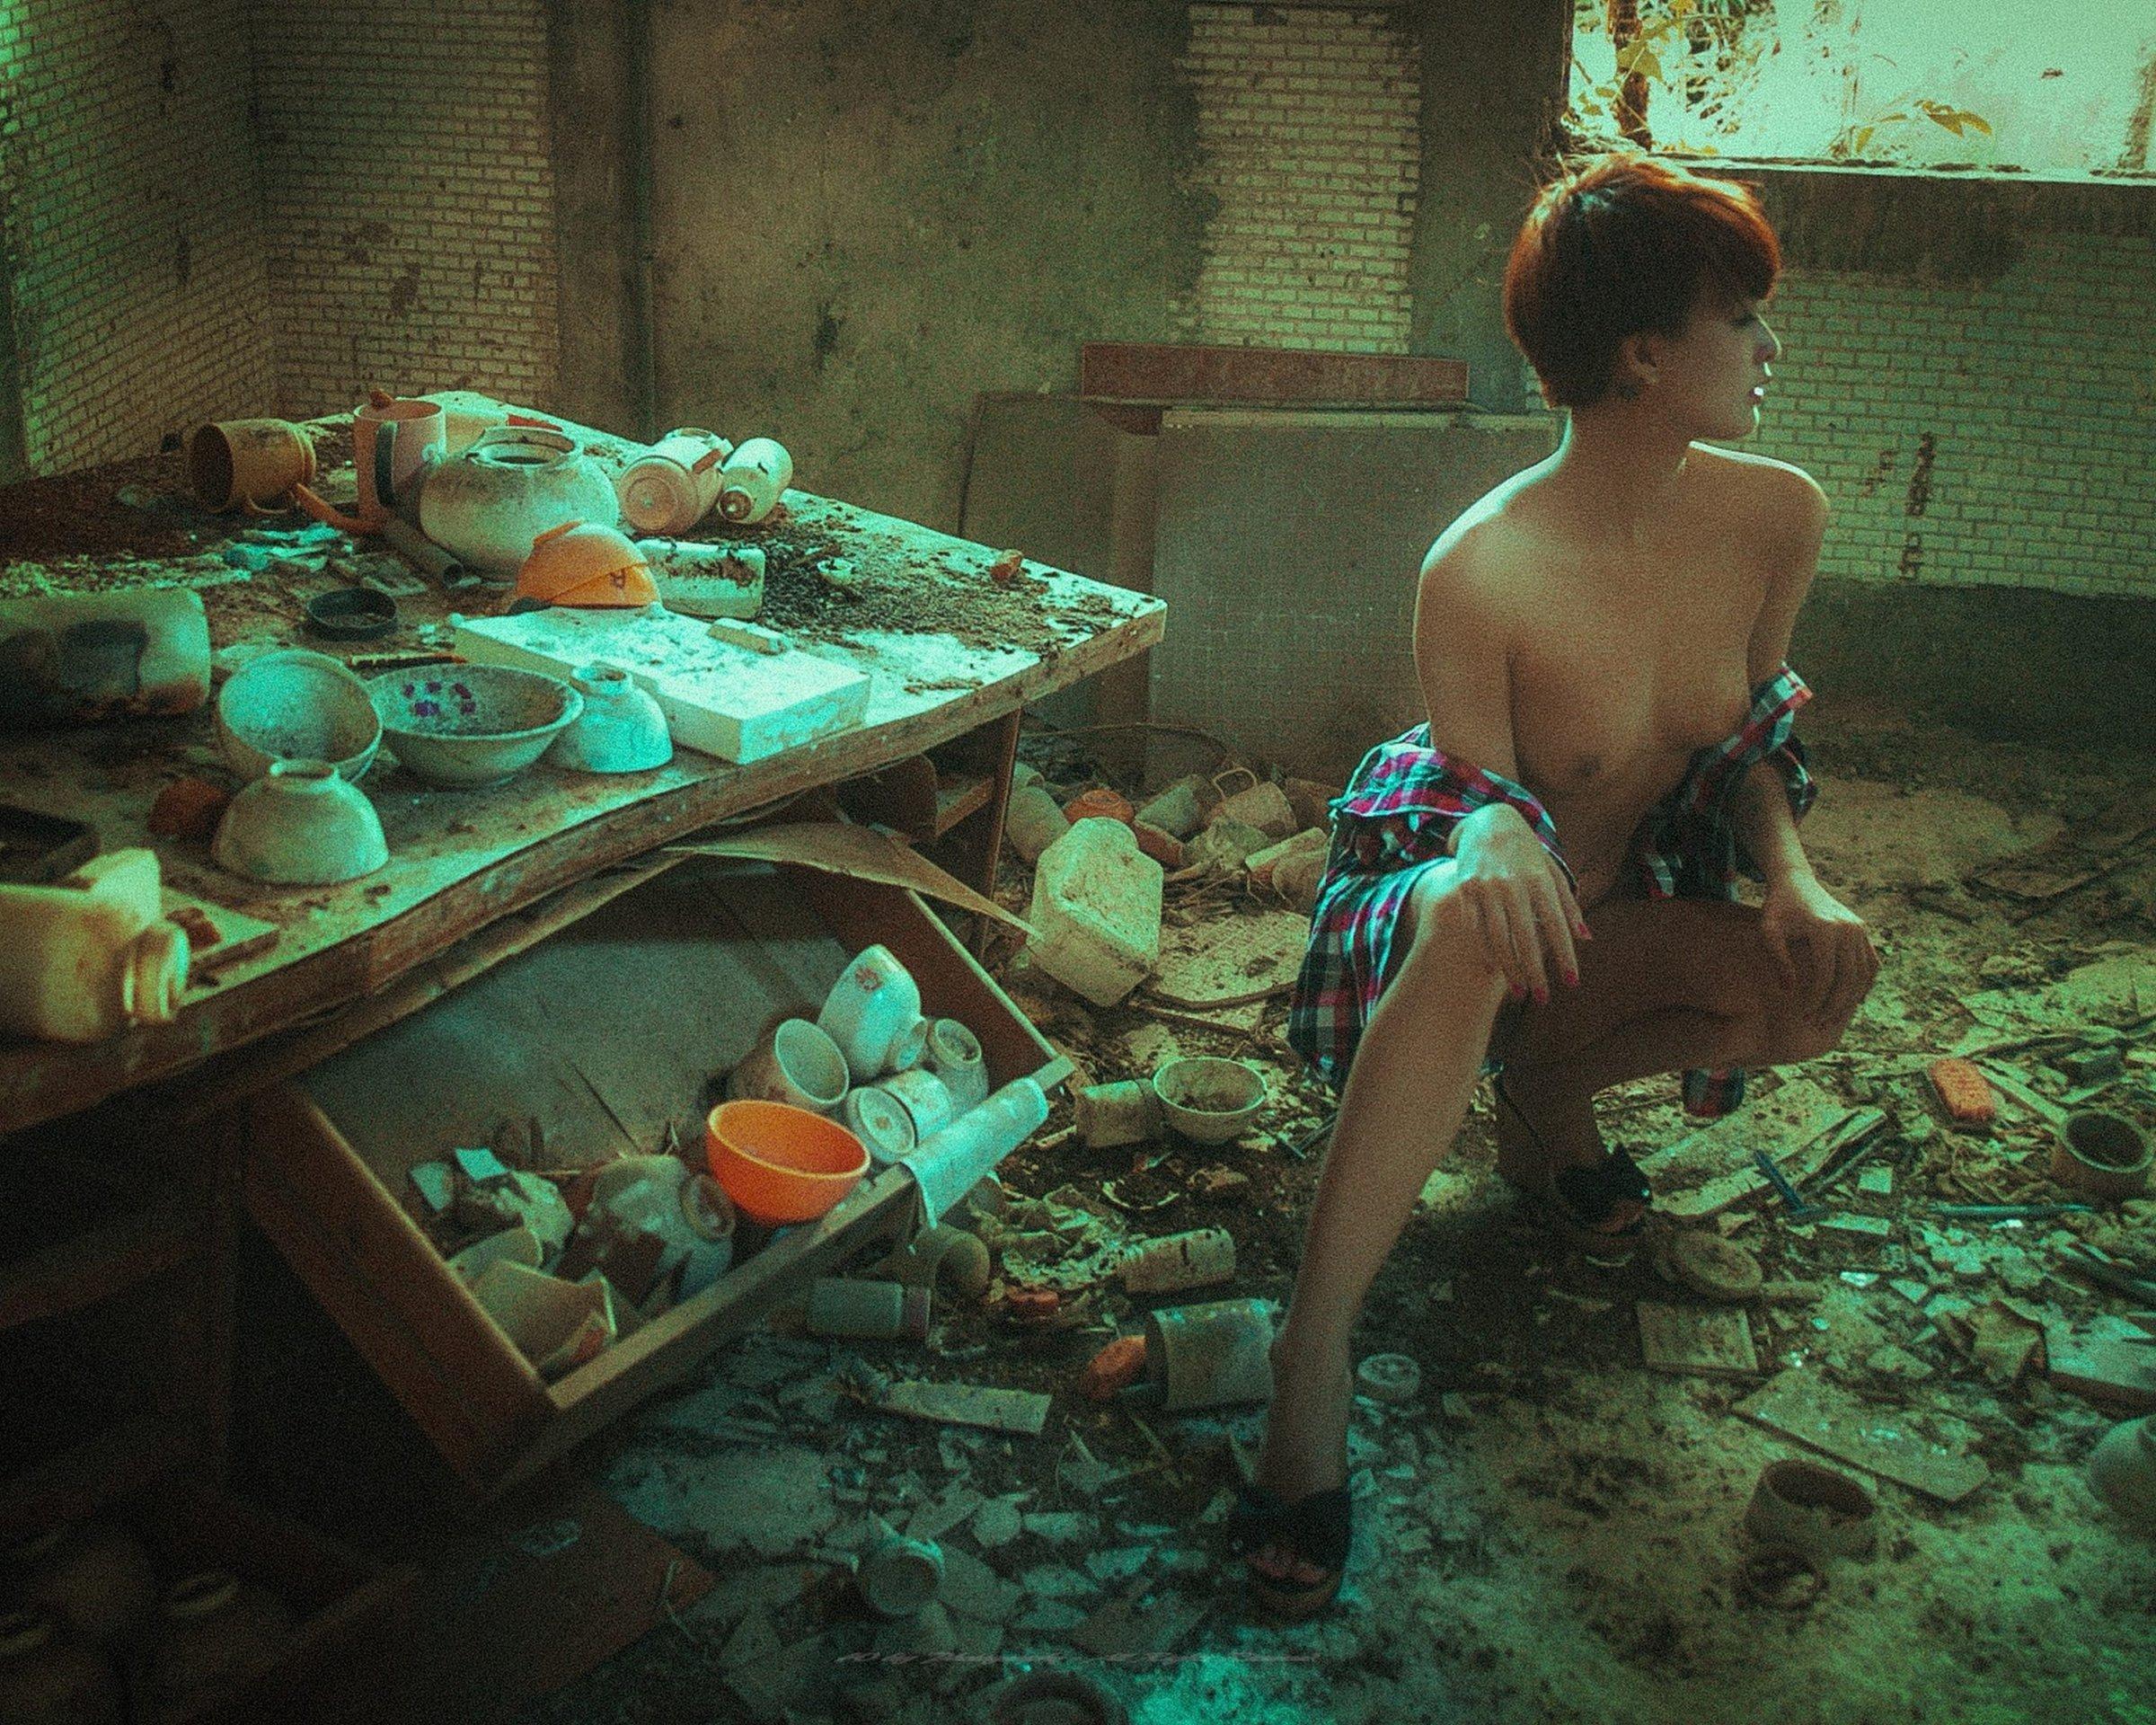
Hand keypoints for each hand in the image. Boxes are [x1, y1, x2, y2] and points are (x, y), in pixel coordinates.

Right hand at [1449, 805, 1589, 1004]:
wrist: (1487, 821)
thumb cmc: (1527, 851)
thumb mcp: (1551, 871)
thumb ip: (1569, 905)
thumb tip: (1587, 939)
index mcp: (1539, 879)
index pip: (1556, 925)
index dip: (1565, 955)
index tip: (1573, 983)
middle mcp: (1513, 883)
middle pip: (1526, 937)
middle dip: (1536, 971)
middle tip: (1543, 999)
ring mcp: (1486, 886)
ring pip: (1498, 937)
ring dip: (1510, 968)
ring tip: (1519, 992)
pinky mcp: (1466, 888)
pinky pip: (1475, 927)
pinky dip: (1485, 950)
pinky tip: (1493, 969)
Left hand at [1760, 873, 1876, 1026]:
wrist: (1795, 883)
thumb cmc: (1777, 910)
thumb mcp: (1768, 932)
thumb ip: (1778, 960)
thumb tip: (1789, 990)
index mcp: (1824, 928)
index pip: (1825, 975)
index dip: (1816, 998)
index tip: (1804, 1014)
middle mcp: (1848, 928)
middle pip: (1848, 977)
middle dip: (1835, 1005)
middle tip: (1819, 1022)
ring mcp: (1859, 928)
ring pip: (1863, 973)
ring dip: (1851, 999)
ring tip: (1833, 1017)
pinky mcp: (1863, 930)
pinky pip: (1870, 962)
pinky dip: (1864, 983)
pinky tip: (1850, 1001)